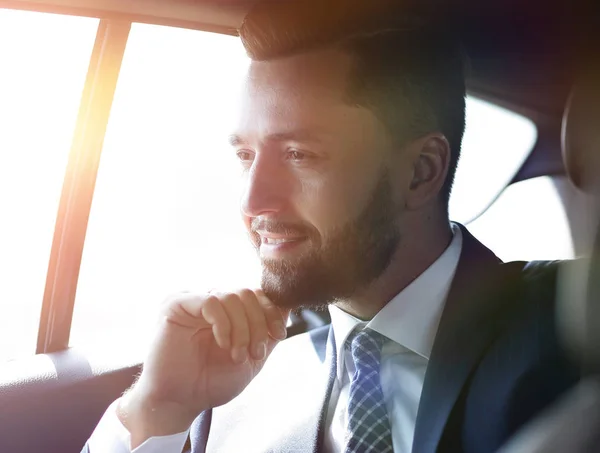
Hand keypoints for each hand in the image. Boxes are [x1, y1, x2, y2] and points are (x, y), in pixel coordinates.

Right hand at [118, 289, 288, 447]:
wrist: (180, 402)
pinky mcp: (176, 304)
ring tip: (238, 355)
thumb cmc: (211, 382)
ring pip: (232, 297)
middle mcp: (212, 301)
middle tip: (255, 353)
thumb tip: (287, 307)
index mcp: (228, 310)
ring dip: (242, 329)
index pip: (257, 294)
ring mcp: (194, 300)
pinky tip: (223, 344)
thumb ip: (266, 333)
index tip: (279, 335)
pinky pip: (210, 302)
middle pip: (248, 294)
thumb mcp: (251, 358)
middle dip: (258, 324)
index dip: (272, 312)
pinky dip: (223, 324)